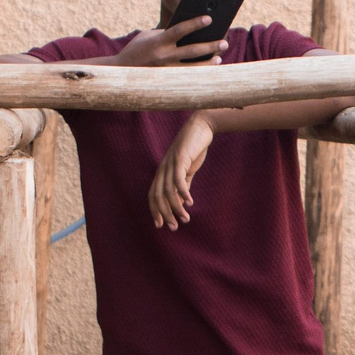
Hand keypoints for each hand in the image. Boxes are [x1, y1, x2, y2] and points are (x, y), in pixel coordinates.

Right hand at [113, 17, 223, 68]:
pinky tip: (209, 68)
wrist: (121, 71)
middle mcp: (163, 56)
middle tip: (224, 42)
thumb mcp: (148, 36)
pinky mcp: (167, 80)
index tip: (209, 18)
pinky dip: (199, 72)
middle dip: (210, 46)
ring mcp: (166, 70)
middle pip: (192, 50)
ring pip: (193, 67)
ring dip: (208, 62)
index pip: (180, 30)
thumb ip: (165, 33)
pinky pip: (187, 76)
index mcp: (158, 42)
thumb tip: (188, 31)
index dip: (195, 23)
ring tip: (219, 56)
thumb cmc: (137, 49)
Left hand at [150, 112, 215, 229]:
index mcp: (162, 173)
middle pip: (158, 196)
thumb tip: (180, 203)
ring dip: (176, 207)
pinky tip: (190, 202)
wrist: (200, 128)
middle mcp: (163, 169)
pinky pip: (178, 178)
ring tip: (185, 218)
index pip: (153, 195)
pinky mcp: (180, 158)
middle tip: (174, 227)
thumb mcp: (187, 171)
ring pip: (168, 190)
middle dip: (165, 213)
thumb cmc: (193, 150)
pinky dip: (183, 192)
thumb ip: (182, 186)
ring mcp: (170, 164)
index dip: (155, 210)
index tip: (161, 225)